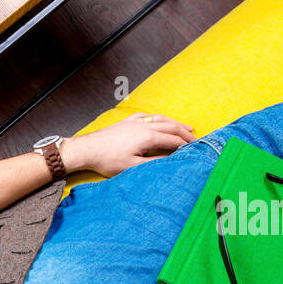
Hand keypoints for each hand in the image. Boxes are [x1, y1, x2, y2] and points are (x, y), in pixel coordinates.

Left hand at [66, 112, 196, 176]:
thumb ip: (154, 162)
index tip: (194, 148)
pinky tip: (159, 120)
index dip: (185, 144)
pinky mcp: (126, 122)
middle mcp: (143, 126)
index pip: (172, 139)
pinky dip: (158, 118)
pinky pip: (147, 116)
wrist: (87, 150)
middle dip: (184, 132)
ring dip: (174, 123)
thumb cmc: (107, 160)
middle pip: (170, 126)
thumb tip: (170, 159)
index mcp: (147, 137)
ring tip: (185, 127)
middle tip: (195, 138)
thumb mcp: (133, 167)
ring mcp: (134, 122)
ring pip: (160, 119)